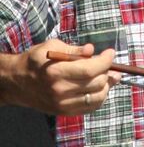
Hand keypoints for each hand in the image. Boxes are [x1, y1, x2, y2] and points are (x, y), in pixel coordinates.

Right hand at [0, 39, 118, 114]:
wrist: (18, 82)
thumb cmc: (36, 60)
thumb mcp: (52, 46)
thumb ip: (74, 49)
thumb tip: (92, 50)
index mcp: (57, 72)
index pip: (90, 70)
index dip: (105, 61)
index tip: (110, 52)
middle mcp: (60, 91)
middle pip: (95, 83)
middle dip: (108, 71)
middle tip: (109, 62)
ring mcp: (62, 104)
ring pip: (96, 97)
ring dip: (107, 85)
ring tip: (109, 75)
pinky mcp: (64, 111)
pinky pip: (89, 108)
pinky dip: (99, 97)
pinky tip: (100, 87)